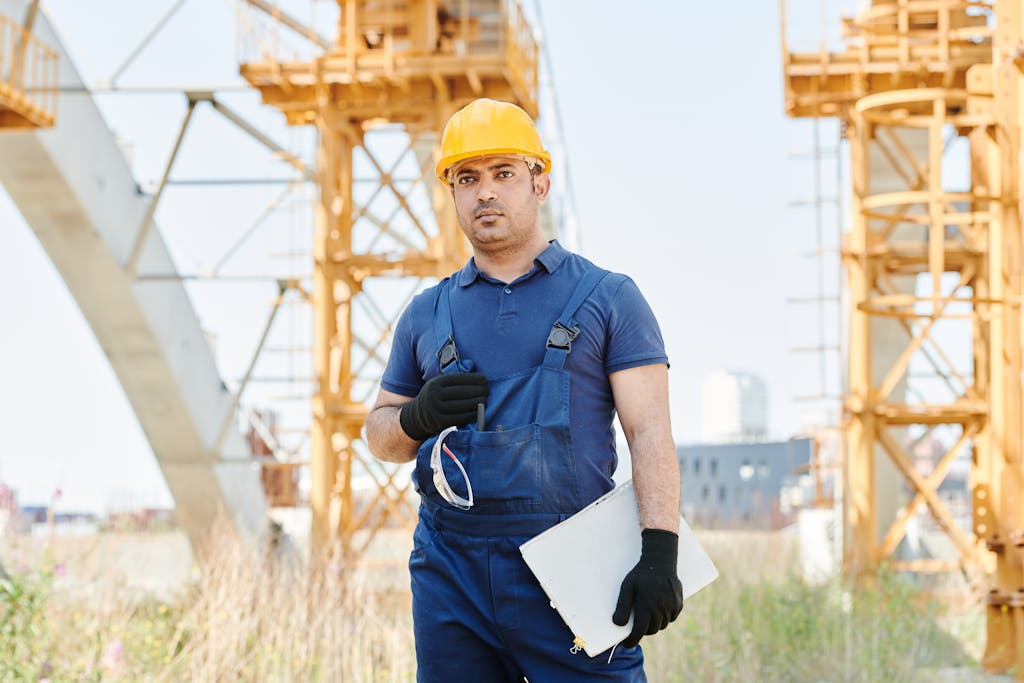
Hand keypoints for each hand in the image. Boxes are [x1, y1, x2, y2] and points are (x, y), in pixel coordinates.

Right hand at [399, 372, 488, 440]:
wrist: (417, 416)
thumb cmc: (435, 397)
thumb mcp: (438, 384)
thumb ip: (454, 380)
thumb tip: (475, 370)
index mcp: (435, 383)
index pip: (458, 379)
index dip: (473, 378)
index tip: (484, 379)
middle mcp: (434, 396)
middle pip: (462, 392)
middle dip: (478, 391)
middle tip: (487, 390)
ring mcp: (437, 410)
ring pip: (464, 405)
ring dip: (478, 403)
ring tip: (485, 400)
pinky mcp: (441, 423)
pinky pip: (462, 418)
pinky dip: (473, 414)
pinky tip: (479, 411)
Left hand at [612, 528, 683, 647]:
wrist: (660, 561)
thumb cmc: (640, 574)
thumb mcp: (627, 587)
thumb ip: (622, 606)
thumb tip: (618, 624)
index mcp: (646, 605)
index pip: (639, 631)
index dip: (632, 640)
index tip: (626, 644)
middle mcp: (660, 608)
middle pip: (651, 630)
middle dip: (642, 631)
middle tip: (636, 627)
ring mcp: (671, 606)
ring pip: (662, 625)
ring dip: (654, 625)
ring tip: (646, 616)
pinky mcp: (678, 604)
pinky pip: (671, 618)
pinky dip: (664, 618)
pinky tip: (657, 610)